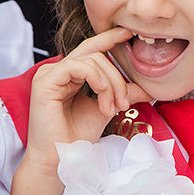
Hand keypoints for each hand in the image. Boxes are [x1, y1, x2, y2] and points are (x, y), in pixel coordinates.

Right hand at [23, 27, 152, 171]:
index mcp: (69, 75)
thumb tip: (148, 86)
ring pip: (90, 60)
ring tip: (112, 108)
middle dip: (117, 77)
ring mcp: (49, 74)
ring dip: (109, 84)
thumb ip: (123, 94)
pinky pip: (76, 65)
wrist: (61, 160)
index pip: (91, 49)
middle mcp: (58, 71)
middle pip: (96, 55)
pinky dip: (94, 77)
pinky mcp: (45, 81)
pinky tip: (101, 92)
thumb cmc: (77, 138)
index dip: (109, 39)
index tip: (129, 34)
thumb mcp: (107, 109)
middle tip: (125, 103)